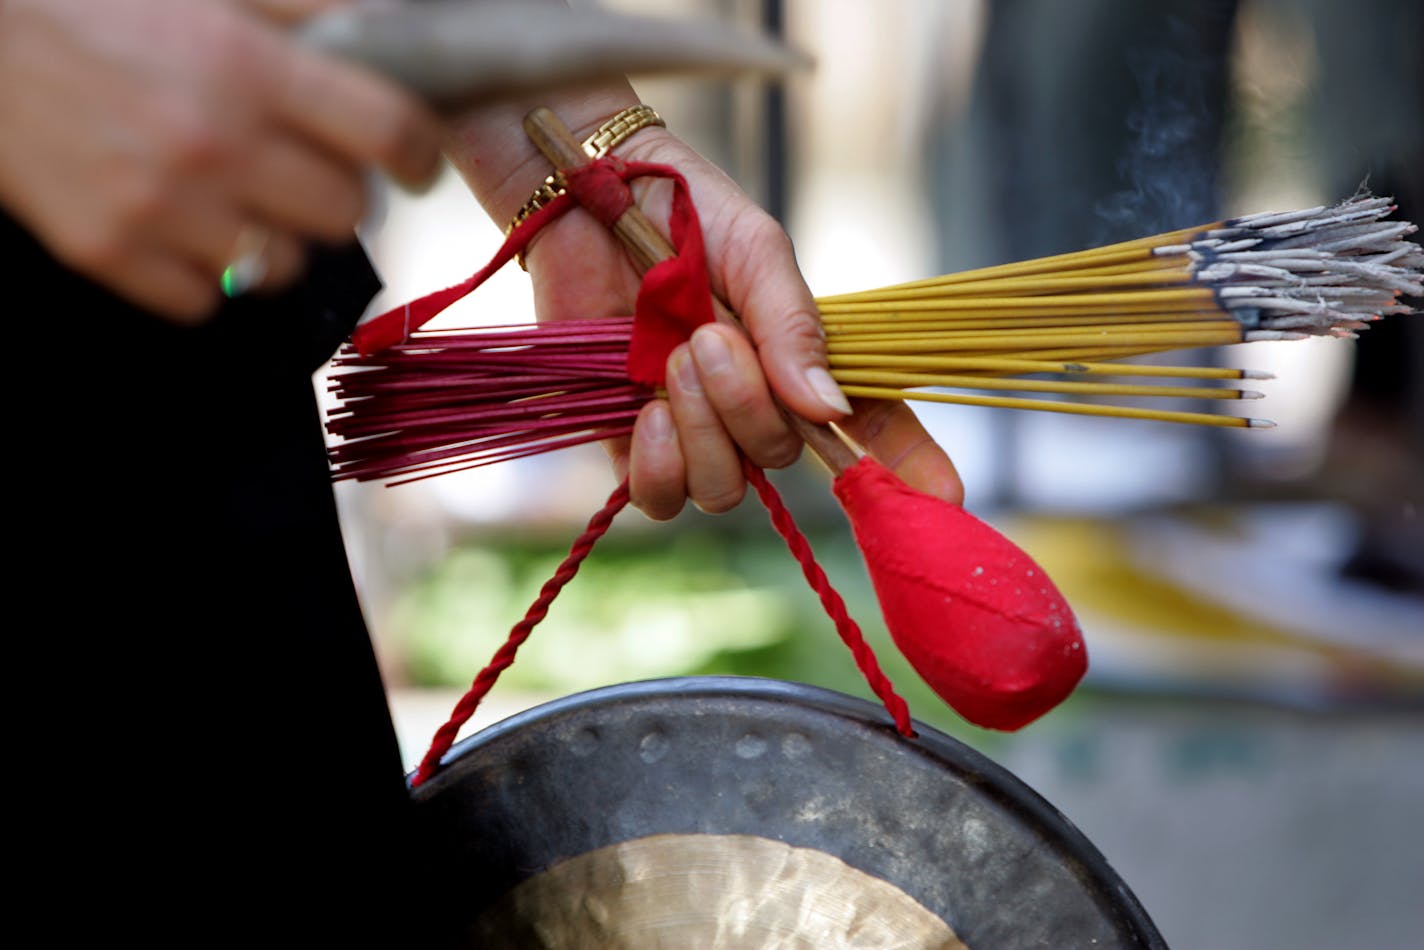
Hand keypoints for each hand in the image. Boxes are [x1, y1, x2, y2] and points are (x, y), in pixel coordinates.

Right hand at [0, 0, 442, 323]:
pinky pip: (206, 303)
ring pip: (282, 269)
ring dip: (274, 242)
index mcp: (247, 68)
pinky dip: (203, 277)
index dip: (418, 153)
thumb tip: (386, 30)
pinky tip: (180, 229)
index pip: (387, 131)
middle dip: (337, 195)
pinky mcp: (110, 252)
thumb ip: (304, 12)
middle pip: (346, 214)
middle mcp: (214, 142)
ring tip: (237, 203)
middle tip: (306, 173)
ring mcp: (160, 206)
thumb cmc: (94, 9)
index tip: (416, 162)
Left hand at [522, 125, 963, 518]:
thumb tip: (830, 412)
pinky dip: (659, 466)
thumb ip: (793, 326)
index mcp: (799, 357)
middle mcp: (753, 402)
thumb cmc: (684, 209)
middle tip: (709, 335)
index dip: (907, 465)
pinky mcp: (630, 441)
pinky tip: (646, 411)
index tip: (945, 497)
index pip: (868, 425)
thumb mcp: (757, 251)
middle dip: (748, 406)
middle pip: (782, 457)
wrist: (589, 191)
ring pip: (725, 489)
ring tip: (675, 358)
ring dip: (704, 429)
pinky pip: (660, 498)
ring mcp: (694, 426)